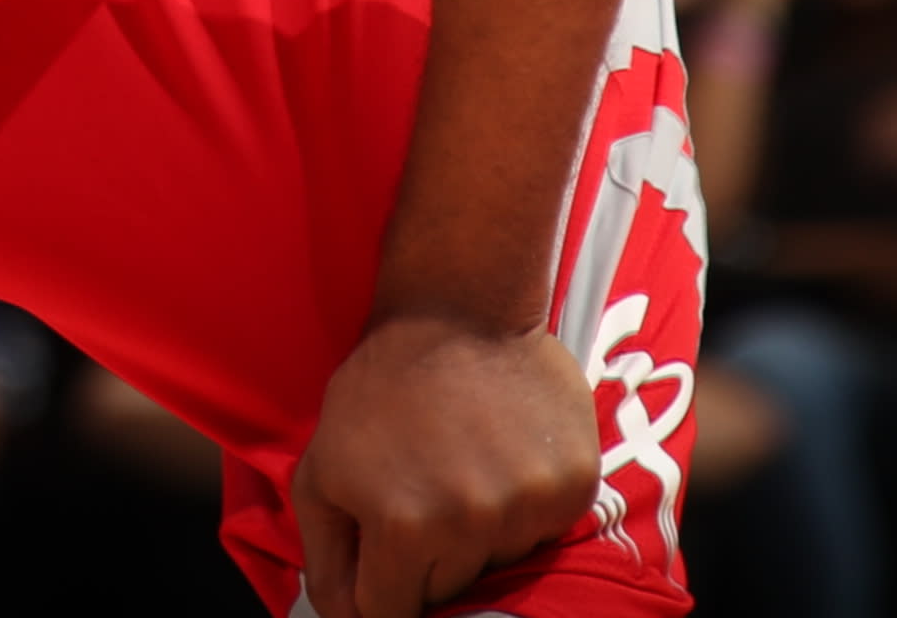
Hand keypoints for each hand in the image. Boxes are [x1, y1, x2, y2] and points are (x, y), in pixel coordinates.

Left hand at [297, 314, 597, 617]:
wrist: (461, 309)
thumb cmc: (380, 389)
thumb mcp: (322, 467)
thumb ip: (326, 556)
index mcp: (404, 526)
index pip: (392, 612)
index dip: (382, 590)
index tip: (384, 562)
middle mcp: (471, 525)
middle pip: (450, 590)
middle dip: (429, 559)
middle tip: (423, 494)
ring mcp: (529, 507)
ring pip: (500, 563)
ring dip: (480, 534)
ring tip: (463, 468)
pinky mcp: (574, 487)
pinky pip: (544, 532)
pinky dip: (523, 508)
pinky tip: (502, 457)